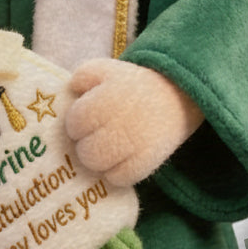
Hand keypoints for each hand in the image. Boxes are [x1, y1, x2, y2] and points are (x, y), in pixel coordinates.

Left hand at [65, 58, 203, 186]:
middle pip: (84, 150)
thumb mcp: (104, 69)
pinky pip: (119, 178)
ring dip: (98, 160)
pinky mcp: (148, 161)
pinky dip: (116, 173)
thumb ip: (81, 77)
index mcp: (105, 100)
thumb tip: (70, 92)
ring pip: (98, 166)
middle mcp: (120, 123)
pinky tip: (121, 159)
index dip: (76, 124)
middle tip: (95, 138)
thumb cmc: (131, 84)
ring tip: (107, 149)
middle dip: (85, 145)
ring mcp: (135, 144)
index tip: (86, 122)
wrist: (176, 95)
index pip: (74, 124)